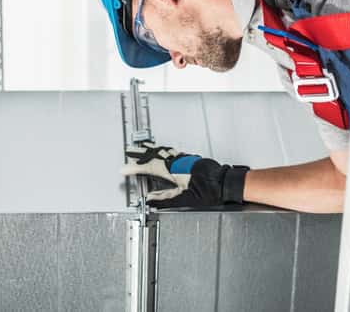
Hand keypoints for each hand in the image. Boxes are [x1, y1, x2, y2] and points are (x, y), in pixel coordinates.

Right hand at [121, 142, 248, 208]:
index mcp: (172, 171)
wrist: (224, 182)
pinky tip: (162, 154)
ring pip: (162, 152)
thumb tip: (151, 199)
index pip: (148, 168)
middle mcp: (177, 161)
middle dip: (140, 154)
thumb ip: (165, 199)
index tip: (124, 169)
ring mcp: (183, 158)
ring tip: (142, 150)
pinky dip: (161, 152)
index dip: (134, 168)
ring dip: (150, 151)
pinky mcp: (190, 158)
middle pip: (153, 155)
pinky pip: (170, 152)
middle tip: (129, 152)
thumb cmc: (208, 191)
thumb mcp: (184, 199)